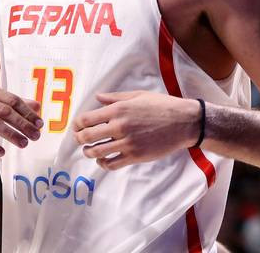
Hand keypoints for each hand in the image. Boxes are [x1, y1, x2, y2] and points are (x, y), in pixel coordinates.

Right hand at [0, 81, 42, 156]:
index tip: (40, 124)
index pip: (11, 99)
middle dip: (22, 124)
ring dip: (11, 135)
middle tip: (36, 137)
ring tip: (24, 144)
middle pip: (3, 111)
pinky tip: (1, 153)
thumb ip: (11, 105)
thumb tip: (37, 106)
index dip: (27, 112)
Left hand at [72, 91, 201, 169]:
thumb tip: (98, 97)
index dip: (77, 125)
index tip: (76, 127)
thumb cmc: (161, 106)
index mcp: (118, 109)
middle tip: (79, 140)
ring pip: (97, 152)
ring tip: (89, 151)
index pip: (86, 119)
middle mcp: (119, 126)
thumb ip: (115, 98)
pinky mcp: (135, 156)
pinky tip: (103, 160)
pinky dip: (104, 163)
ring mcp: (127, 143)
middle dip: (79, 139)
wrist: (183, 122)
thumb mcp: (138, 95)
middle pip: (87, 136)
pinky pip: (112, 163)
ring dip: (89, 152)